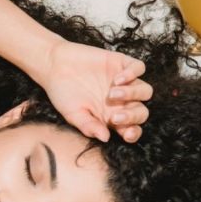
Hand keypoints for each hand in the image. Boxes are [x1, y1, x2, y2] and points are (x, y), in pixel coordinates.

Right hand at [28, 36, 151, 143]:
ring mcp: (125, 82)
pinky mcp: (122, 63)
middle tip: (115, 116)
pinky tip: (117, 79)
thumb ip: (88, 126)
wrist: (55, 66)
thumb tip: (105, 138)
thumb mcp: (73, 114)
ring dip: (133, 94)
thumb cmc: (63, 93)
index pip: (132, 128)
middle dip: (132, 116)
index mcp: (112, 117)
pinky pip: (139, 68)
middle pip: (141, 112)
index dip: (134, 133)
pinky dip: (133, 74)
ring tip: (112, 93)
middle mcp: (122, 101)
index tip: (127, 134)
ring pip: (145, 91)